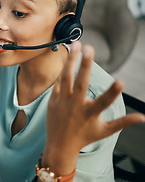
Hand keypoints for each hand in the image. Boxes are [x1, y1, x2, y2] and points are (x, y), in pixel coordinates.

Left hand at [42, 41, 144, 175]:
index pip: (104, 103)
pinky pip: (58, 80)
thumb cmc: (85, 136)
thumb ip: (123, 122)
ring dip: (71, 60)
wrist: (59, 145)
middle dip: (85, 65)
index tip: (121, 81)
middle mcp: (75, 107)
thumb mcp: (105, 131)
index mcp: (90, 114)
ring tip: (77, 44)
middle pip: (80, 84)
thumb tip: (143, 117)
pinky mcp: (52, 99)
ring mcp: (62, 102)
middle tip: (90, 48)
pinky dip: (64, 68)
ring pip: (66, 78)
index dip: (113, 93)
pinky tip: (69, 55)